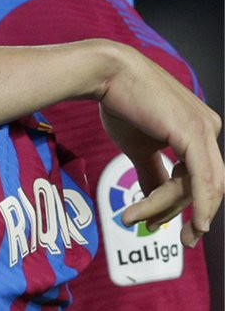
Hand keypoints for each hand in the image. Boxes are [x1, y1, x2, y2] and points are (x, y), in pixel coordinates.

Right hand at [97, 43, 222, 246]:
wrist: (107, 74)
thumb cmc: (119, 103)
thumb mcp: (138, 146)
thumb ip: (151, 172)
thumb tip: (152, 198)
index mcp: (200, 130)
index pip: (199, 177)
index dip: (183, 205)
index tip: (157, 224)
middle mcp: (210, 129)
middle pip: (207, 186)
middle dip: (194, 216)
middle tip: (183, 241)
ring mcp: (205, 130)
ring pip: (198, 186)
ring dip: (167, 208)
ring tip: (132, 218)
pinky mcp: (193, 133)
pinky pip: (201, 179)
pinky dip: (199, 205)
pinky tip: (196, 225)